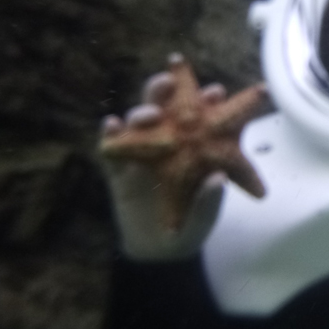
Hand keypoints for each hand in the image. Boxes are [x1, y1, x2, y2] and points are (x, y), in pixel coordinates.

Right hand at [100, 68, 233, 260]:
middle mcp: (168, 138)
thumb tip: (218, 179)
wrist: (164, 247)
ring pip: (137, 122)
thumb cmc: (195, 222)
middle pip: (164, 107)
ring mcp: (142, 150)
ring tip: (148, 113)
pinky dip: (110, 134)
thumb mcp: (207, 213)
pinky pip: (111, 147)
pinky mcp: (119, 168)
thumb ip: (210, 197)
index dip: (207, 99)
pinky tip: (111, 125)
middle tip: (168, 81)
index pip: (201, 114)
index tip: (215, 91)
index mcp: (195, 142)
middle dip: (164, 90)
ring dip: (140, 111)